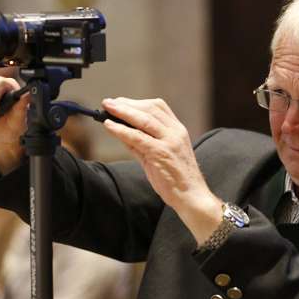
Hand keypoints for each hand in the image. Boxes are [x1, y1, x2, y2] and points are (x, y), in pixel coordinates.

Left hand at [101, 97, 222, 243]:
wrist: (191, 196)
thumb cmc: (176, 178)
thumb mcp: (160, 155)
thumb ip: (143, 143)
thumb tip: (122, 131)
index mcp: (178, 130)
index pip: (158, 107)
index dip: (137, 102)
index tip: (121, 102)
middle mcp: (176, 132)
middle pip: (150, 109)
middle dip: (127, 104)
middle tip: (108, 102)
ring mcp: (170, 142)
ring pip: (144, 119)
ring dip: (123, 112)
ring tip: (107, 108)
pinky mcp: (162, 153)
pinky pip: (138, 137)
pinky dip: (121, 130)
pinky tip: (109, 126)